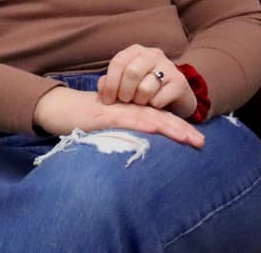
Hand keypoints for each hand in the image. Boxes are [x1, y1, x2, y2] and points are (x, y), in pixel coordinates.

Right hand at [32, 86, 204, 147]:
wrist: (59, 109)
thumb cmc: (84, 122)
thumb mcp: (109, 130)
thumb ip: (125, 135)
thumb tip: (141, 151)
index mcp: (132, 113)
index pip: (160, 119)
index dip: (180, 129)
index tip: (198, 141)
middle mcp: (129, 110)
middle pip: (160, 118)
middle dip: (182, 130)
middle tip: (202, 142)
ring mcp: (118, 112)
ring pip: (149, 118)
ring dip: (170, 128)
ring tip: (189, 138)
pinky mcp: (105, 116)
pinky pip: (127, 119)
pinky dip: (143, 123)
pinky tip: (157, 128)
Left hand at [96, 45, 196, 119]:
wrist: (174, 96)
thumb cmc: (143, 87)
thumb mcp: (125, 82)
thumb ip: (110, 82)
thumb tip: (103, 88)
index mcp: (136, 51)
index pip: (118, 62)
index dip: (110, 83)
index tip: (107, 100)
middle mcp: (153, 54)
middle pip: (132, 73)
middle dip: (124, 93)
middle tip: (125, 102)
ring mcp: (168, 67)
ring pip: (145, 88)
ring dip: (139, 101)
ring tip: (141, 103)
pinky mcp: (179, 82)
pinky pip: (159, 99)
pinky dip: (153, 107)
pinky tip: (154, 105)